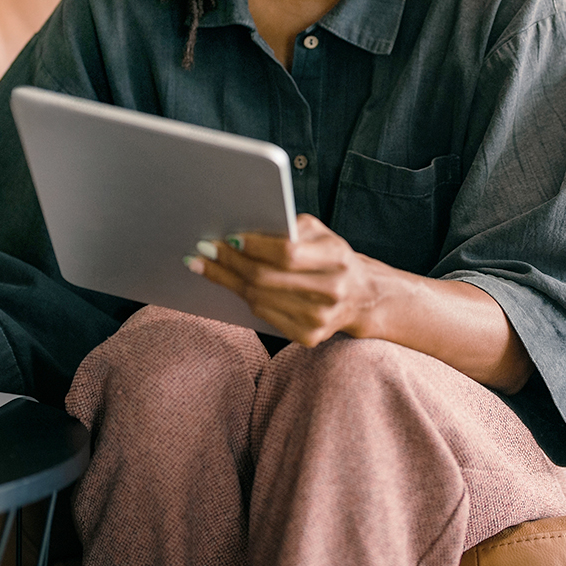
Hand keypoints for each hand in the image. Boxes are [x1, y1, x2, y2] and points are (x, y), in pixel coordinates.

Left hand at [188, 214, 383, 345]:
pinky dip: (244, 298)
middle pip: (266, 278)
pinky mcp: (308, 337)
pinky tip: (230, 284)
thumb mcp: (321, 233)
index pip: (287, 253)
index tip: (228, 237)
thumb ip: (290, 228)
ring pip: (259, 298)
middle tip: (203, 249)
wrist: (361, 297)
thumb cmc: (333, 256)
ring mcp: (319, 318)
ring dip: (227, 280)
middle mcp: (330, 291)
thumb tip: (242, 232)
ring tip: (204, 264)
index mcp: (336, 258)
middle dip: (229, 262)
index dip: (255, 246)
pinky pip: (264, 316)